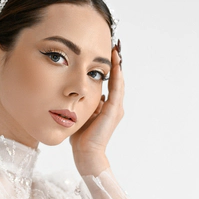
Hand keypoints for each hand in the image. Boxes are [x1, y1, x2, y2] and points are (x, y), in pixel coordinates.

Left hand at [69, 40, 123, 163]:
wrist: (86, 152)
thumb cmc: (81, 136)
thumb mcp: (82, 113)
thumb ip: (85, 103)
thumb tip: (80, 92)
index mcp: (108, 106)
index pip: (111, 83)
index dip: (110, 68)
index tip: (107, 53)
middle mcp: (115, 106)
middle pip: (117, 79)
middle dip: (116, 62)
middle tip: (115, 46)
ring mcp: (116, 108)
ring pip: (119, 81)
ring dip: (118, 65)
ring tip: (116, 50)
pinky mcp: (113, 111)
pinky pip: (117, 89)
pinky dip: (117, 75)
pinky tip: (115, 64)